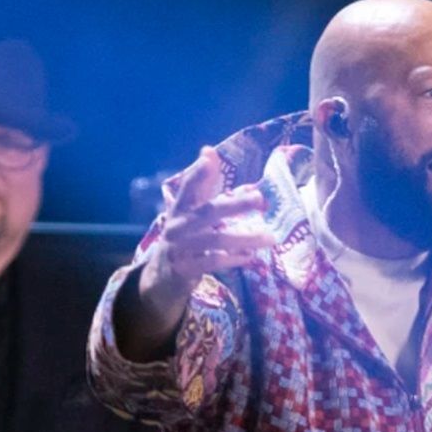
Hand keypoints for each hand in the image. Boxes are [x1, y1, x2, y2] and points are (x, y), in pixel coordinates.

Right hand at [139, 146, 274, 307]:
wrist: (162, 275)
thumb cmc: (184, 237)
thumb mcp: (191, 212)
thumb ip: (207, 189)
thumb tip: (220, 159)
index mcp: (180, 208)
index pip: (189, 186)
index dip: (199, 172)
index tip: (209, 155)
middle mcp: (178, 224)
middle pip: (209, 212)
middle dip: (235, 205)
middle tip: (260, 198)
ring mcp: (180, 247)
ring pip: (216, 240)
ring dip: (245, 238)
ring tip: (269, 238)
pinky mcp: (185, 268)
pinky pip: (213, 262)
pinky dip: (233, 259)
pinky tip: (251, 257)